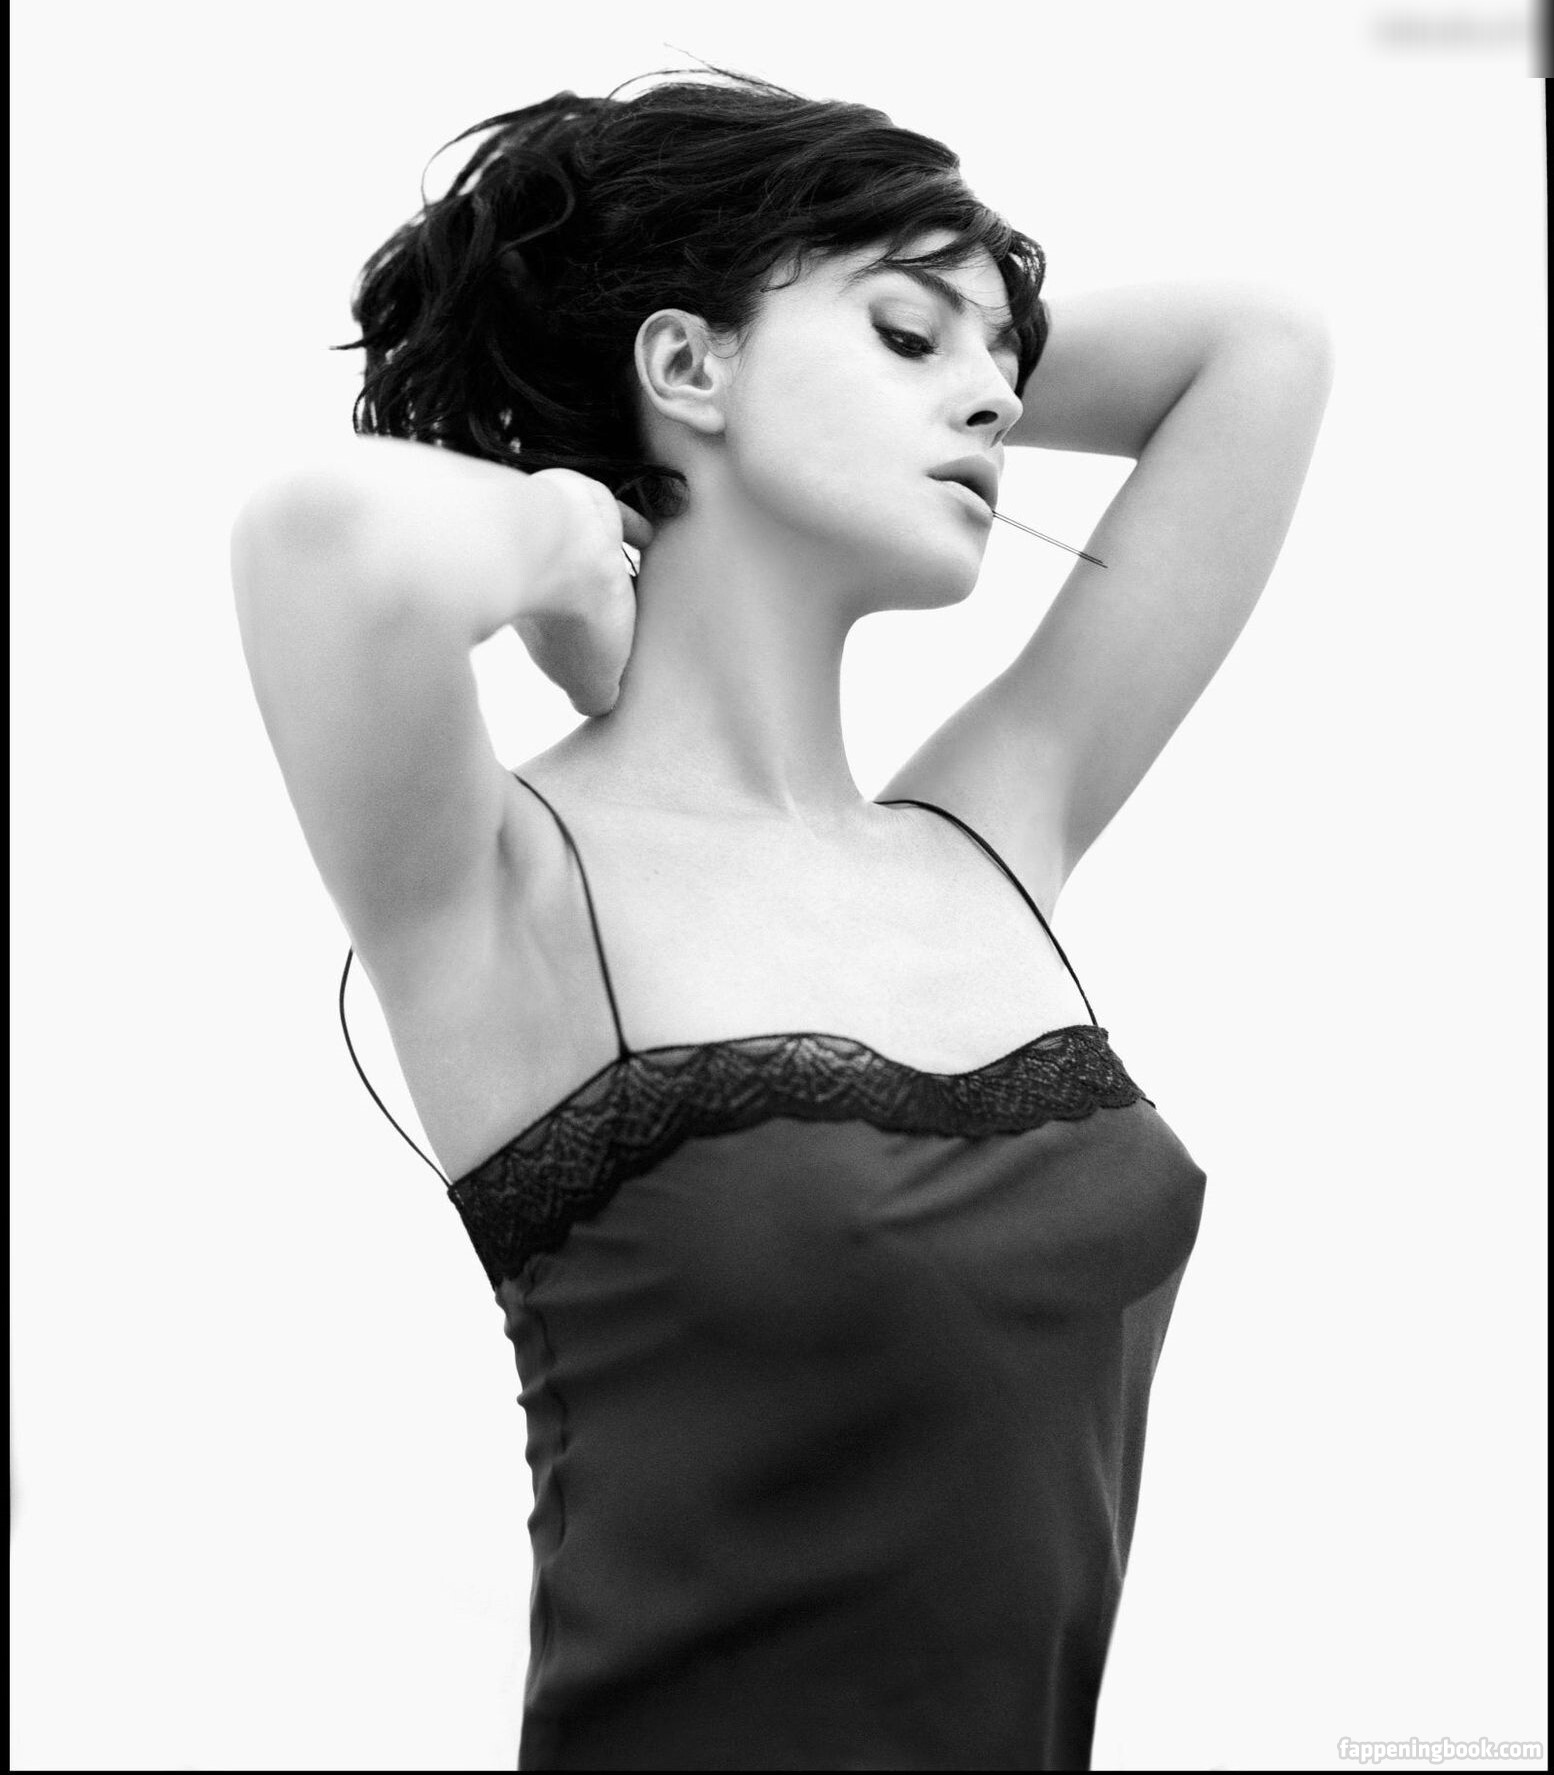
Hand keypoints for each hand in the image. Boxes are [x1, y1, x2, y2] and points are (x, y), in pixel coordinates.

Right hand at [510, 469, 653, 715]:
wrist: (554, 548)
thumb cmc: (572, 619)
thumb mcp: (592, 681)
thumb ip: (597, 696)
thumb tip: (600, 704)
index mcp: (551, 631)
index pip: (573, 645)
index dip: (593, 651)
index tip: (618, 655)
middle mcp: (556, 587)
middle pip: (588, 602)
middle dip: (609, 610)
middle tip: (642, 617)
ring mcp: (571, 547)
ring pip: (603, 561)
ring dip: (624, 568)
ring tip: (659, 578)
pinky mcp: (591, 510)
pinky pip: (620, 522)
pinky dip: (638, 529)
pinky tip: (658, 534)